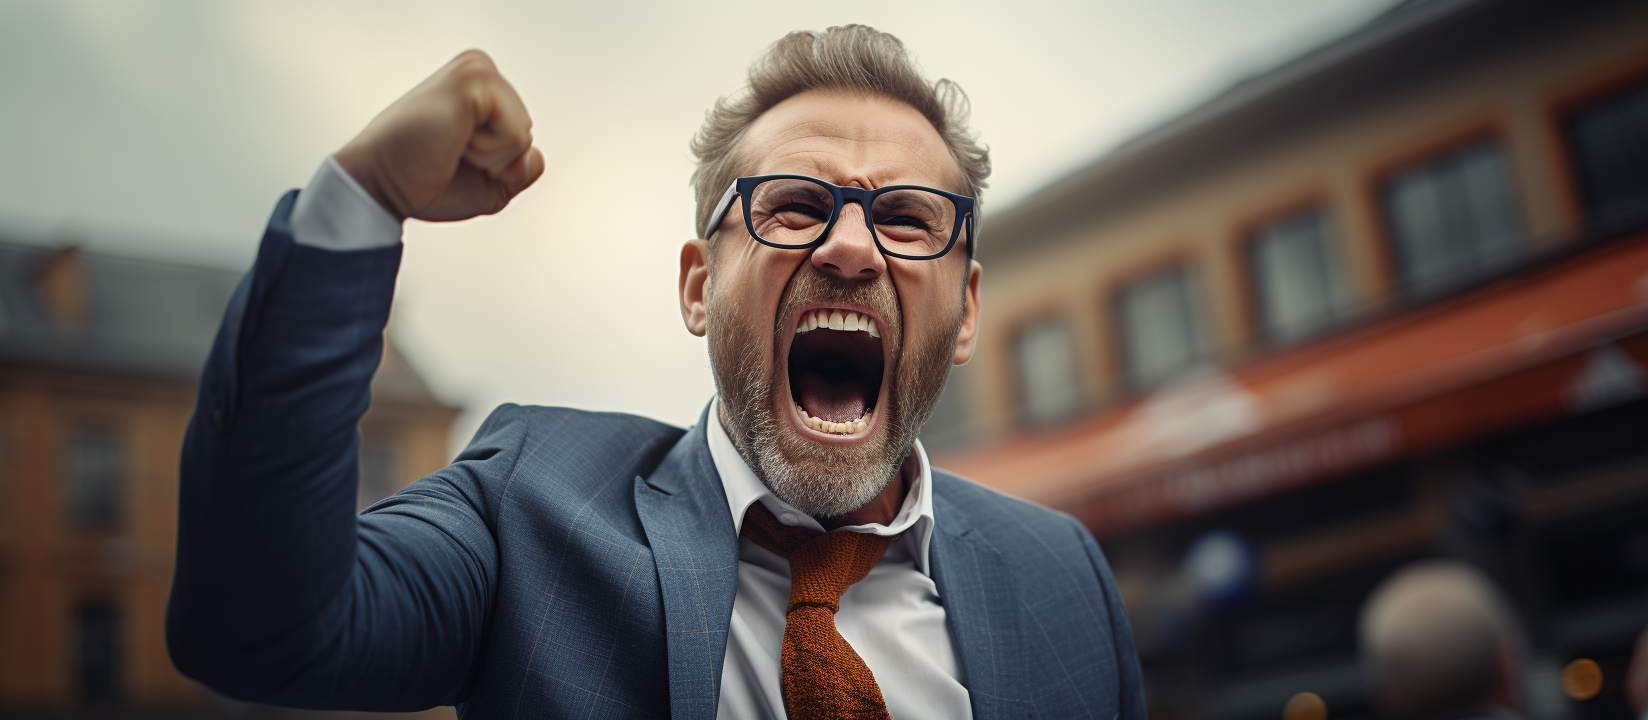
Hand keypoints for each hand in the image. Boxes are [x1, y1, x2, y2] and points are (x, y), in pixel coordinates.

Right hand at [334, 50, 544, 221]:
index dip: (499, 165)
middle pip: (527, 132)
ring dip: (491, 156)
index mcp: (480, 89)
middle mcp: (479, 70)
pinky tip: (452, 140)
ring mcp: (476, 70)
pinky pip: (515, 133)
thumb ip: (521, 171)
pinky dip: (488, 152)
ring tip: (449, 146)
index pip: (524, 136)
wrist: (380, 186)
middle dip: (497, 160)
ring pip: (522, 132)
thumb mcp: (488, 186)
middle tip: (449, 154)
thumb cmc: (423, 182)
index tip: (453, 159)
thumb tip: (535, 156)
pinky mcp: (472, 79)